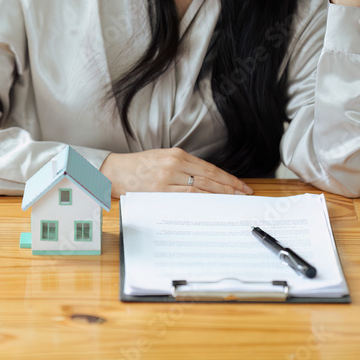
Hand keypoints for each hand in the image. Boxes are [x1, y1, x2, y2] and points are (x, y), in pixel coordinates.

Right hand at [100, 148, 253, 197]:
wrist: (115, 171)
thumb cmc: (139, 166)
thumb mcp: (163, 159)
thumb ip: (183, 167)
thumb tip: (207, 181)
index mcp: (177, 154)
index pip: (209, 168)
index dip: (228, 178)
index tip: (241, 186)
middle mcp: (174, 165)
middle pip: (209, 178)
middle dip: (230, 187)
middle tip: (244, 195)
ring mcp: (167, 179)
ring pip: (201, 188)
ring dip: (220, 196)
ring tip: (234, 201)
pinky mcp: (160, 191)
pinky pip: (186, 197)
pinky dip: (202, 201)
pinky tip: (212, 205)